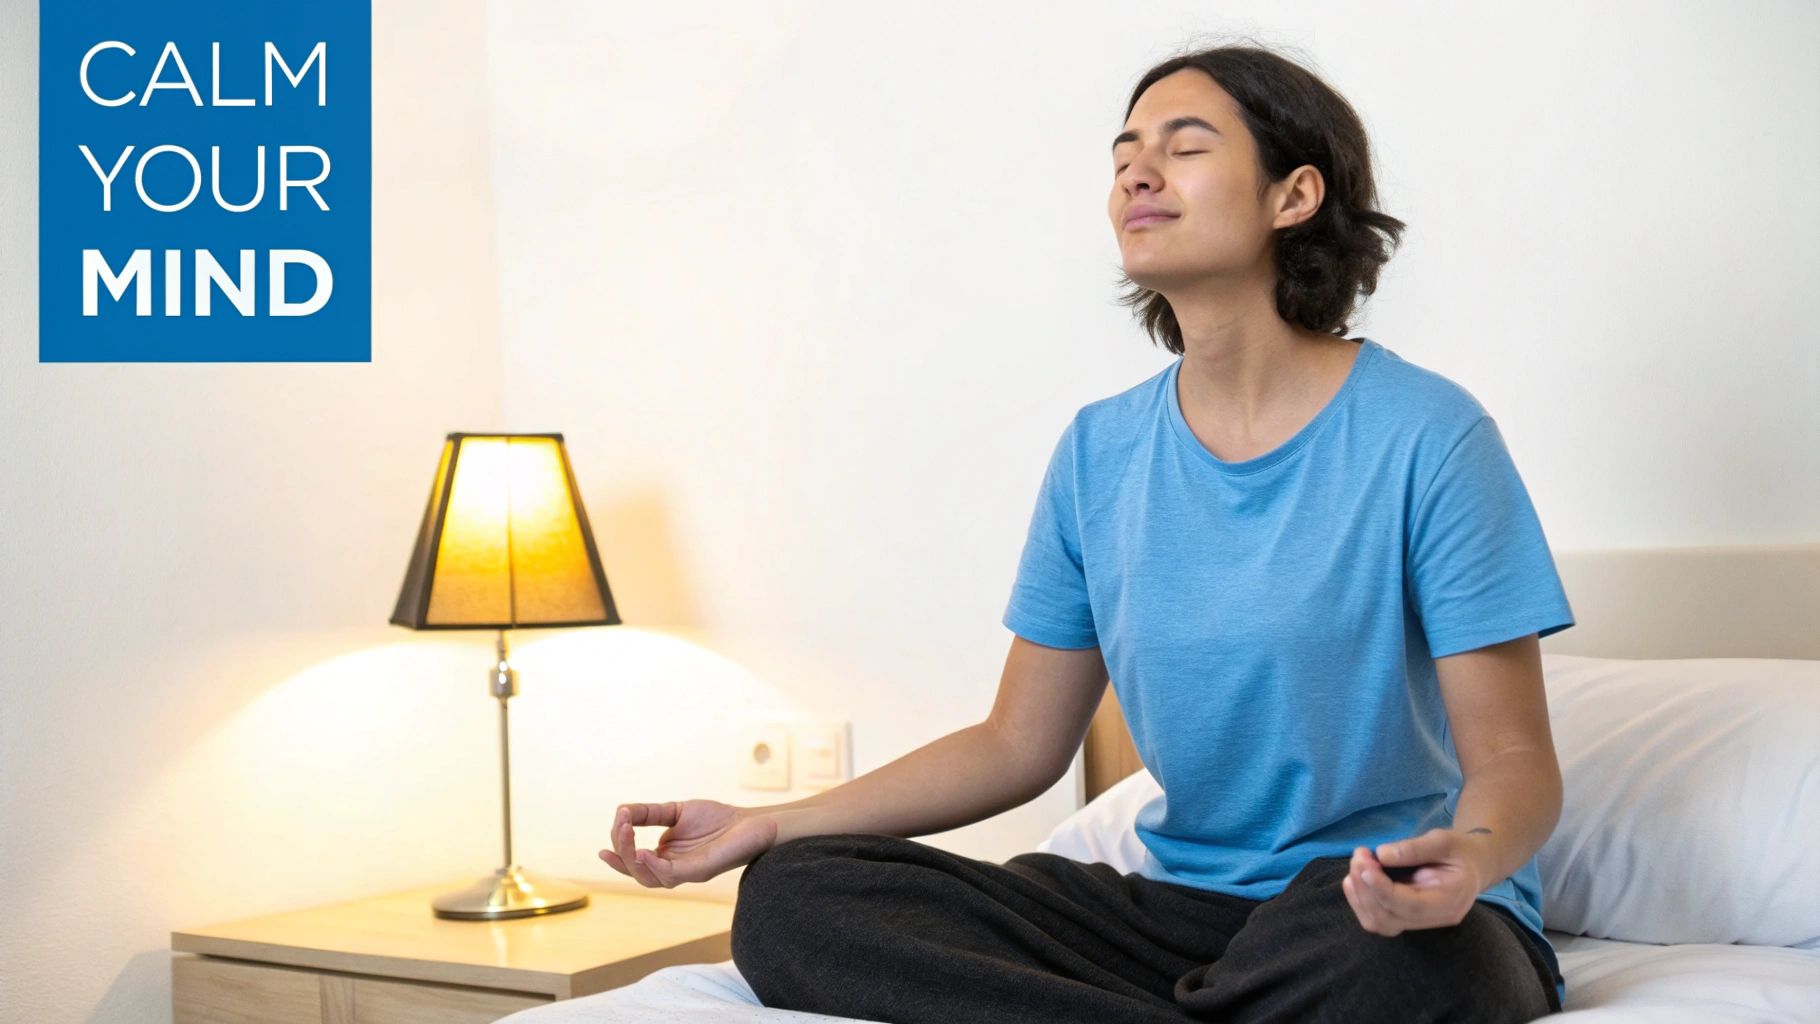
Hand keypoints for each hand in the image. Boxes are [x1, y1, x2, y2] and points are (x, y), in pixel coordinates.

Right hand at [599, 799, 779, 888]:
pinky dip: (653, 866)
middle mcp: (672, 869)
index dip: (618, 846)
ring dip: (632, 860)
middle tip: (620, 827)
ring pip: (649, 879)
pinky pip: (670, 876)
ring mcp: (686, 872)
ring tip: (626, 836)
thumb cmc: (717, 820)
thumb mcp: (676, 811)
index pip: (633, 860)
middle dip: (621, 851)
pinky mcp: (700, 871)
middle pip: (636, 872)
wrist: (751, 822)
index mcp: (665, 857)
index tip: (615, 822)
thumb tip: (620, 812)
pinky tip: (644, 852)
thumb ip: (650, 813)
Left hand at [1340, 828, 1488, 936]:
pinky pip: (1378, 919)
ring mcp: (1421, 923)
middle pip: (1390, 918)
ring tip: (1356, 864)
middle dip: (1366, 888)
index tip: (1364, 863)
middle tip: (1359, 855)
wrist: (1474, 865)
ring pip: (1380, 923)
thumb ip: (1414, 848)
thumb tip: (1382, 854)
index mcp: (1450, 900)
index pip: (1409, 905)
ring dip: (1360, 895)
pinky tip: (1354, 879)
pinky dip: (1361, 901)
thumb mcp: (1443, 840)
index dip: (1381, 888)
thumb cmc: (1460, 850)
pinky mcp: (1407, 919)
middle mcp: (1436, 918)